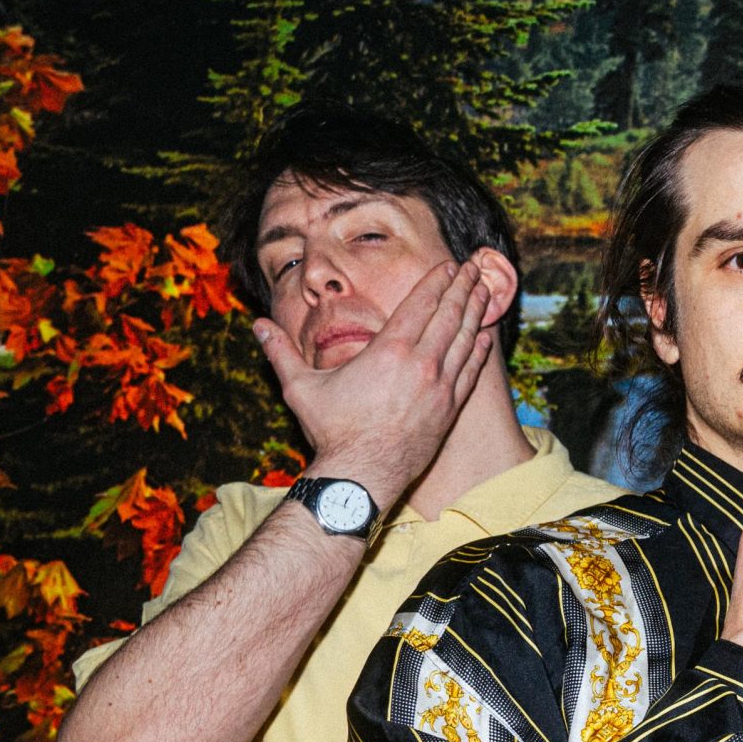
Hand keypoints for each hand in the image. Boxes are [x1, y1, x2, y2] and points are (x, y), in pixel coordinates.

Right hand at [254, 260, 498, 509]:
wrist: (362, 475)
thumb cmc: (332, 431)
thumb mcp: (301, 388)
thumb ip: (281, 352)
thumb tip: (256, 325)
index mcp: (389, 351)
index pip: (420, 305)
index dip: (437, 282)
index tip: (449, 266)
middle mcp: (421, 364)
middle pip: (449, 315)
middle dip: (463, 288)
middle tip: (476, 268)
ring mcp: (440, 387)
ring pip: (465, 340)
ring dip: (475, 313)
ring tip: (484, 292)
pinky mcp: (450, 409)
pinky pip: (470, 372)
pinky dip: (479, 352)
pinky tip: (485, 337)